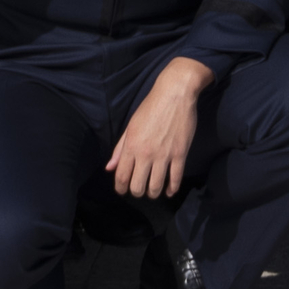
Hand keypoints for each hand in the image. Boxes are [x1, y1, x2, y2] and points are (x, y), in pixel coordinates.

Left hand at [107, 57, 207, 199]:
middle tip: (139, 190)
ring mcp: (164, 155)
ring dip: (153, 193)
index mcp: (131, 146)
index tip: (123, 190)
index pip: (121, 177)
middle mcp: (146, 154)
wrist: (174, 94)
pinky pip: (175, 179)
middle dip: (137, 193)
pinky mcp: (180, 154)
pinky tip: (169, 190)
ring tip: (153, 191)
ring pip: (156, 186)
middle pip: (138, 187)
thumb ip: (120, 149)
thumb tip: (109, 168)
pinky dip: (171, 189)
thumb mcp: (131, 126)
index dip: (120, 188)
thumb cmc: (150, 108)